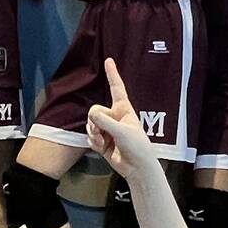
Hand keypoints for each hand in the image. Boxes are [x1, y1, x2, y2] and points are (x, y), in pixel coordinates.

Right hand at [84, 58, 153, 178]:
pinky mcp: (102, 140)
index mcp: (124, 109)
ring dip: (94, 134)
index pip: (117, 88)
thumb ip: (106, 122)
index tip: (109, 60)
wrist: (136, 167)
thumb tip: (91, 115)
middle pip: (95, 111)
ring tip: (105, 142)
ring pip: (90, 124)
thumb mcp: (123, 132)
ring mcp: (107, 128)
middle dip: (96, 123)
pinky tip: (102, 149)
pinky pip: (89, 136)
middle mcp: (114, 116)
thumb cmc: (137, 147)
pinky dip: (93, 143)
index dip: (112, 74)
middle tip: (103, 133)